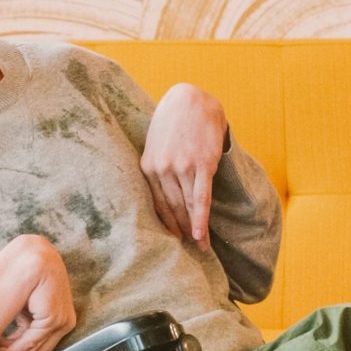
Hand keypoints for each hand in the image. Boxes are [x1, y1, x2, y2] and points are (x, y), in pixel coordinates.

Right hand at [0, 255, 75, 350]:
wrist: (26, 254)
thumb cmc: (14, 276)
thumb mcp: (17, 308)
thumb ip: (15, 332)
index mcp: (60, 313)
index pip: (40, 343)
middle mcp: (67, 316)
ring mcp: (64, 318)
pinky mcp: (57, 318)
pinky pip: (31, 343)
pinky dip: (11, 349)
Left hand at [141, 83, 227, 246]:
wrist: (192, 99)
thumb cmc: (173, 123)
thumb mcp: (155, 144)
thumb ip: (155, 168)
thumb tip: (159, 195)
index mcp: (148, 166)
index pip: (156, 204)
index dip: (166, 225)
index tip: (172, 241)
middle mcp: (163, 168)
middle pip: (172, 209)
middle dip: (180, 231)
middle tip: (188, 251)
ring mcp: (182, 166)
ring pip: (187, 206)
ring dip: (193, 229)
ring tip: (200, 246)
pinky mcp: (202, 163)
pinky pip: (201, 197)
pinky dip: (201, 217)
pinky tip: (201, 233)